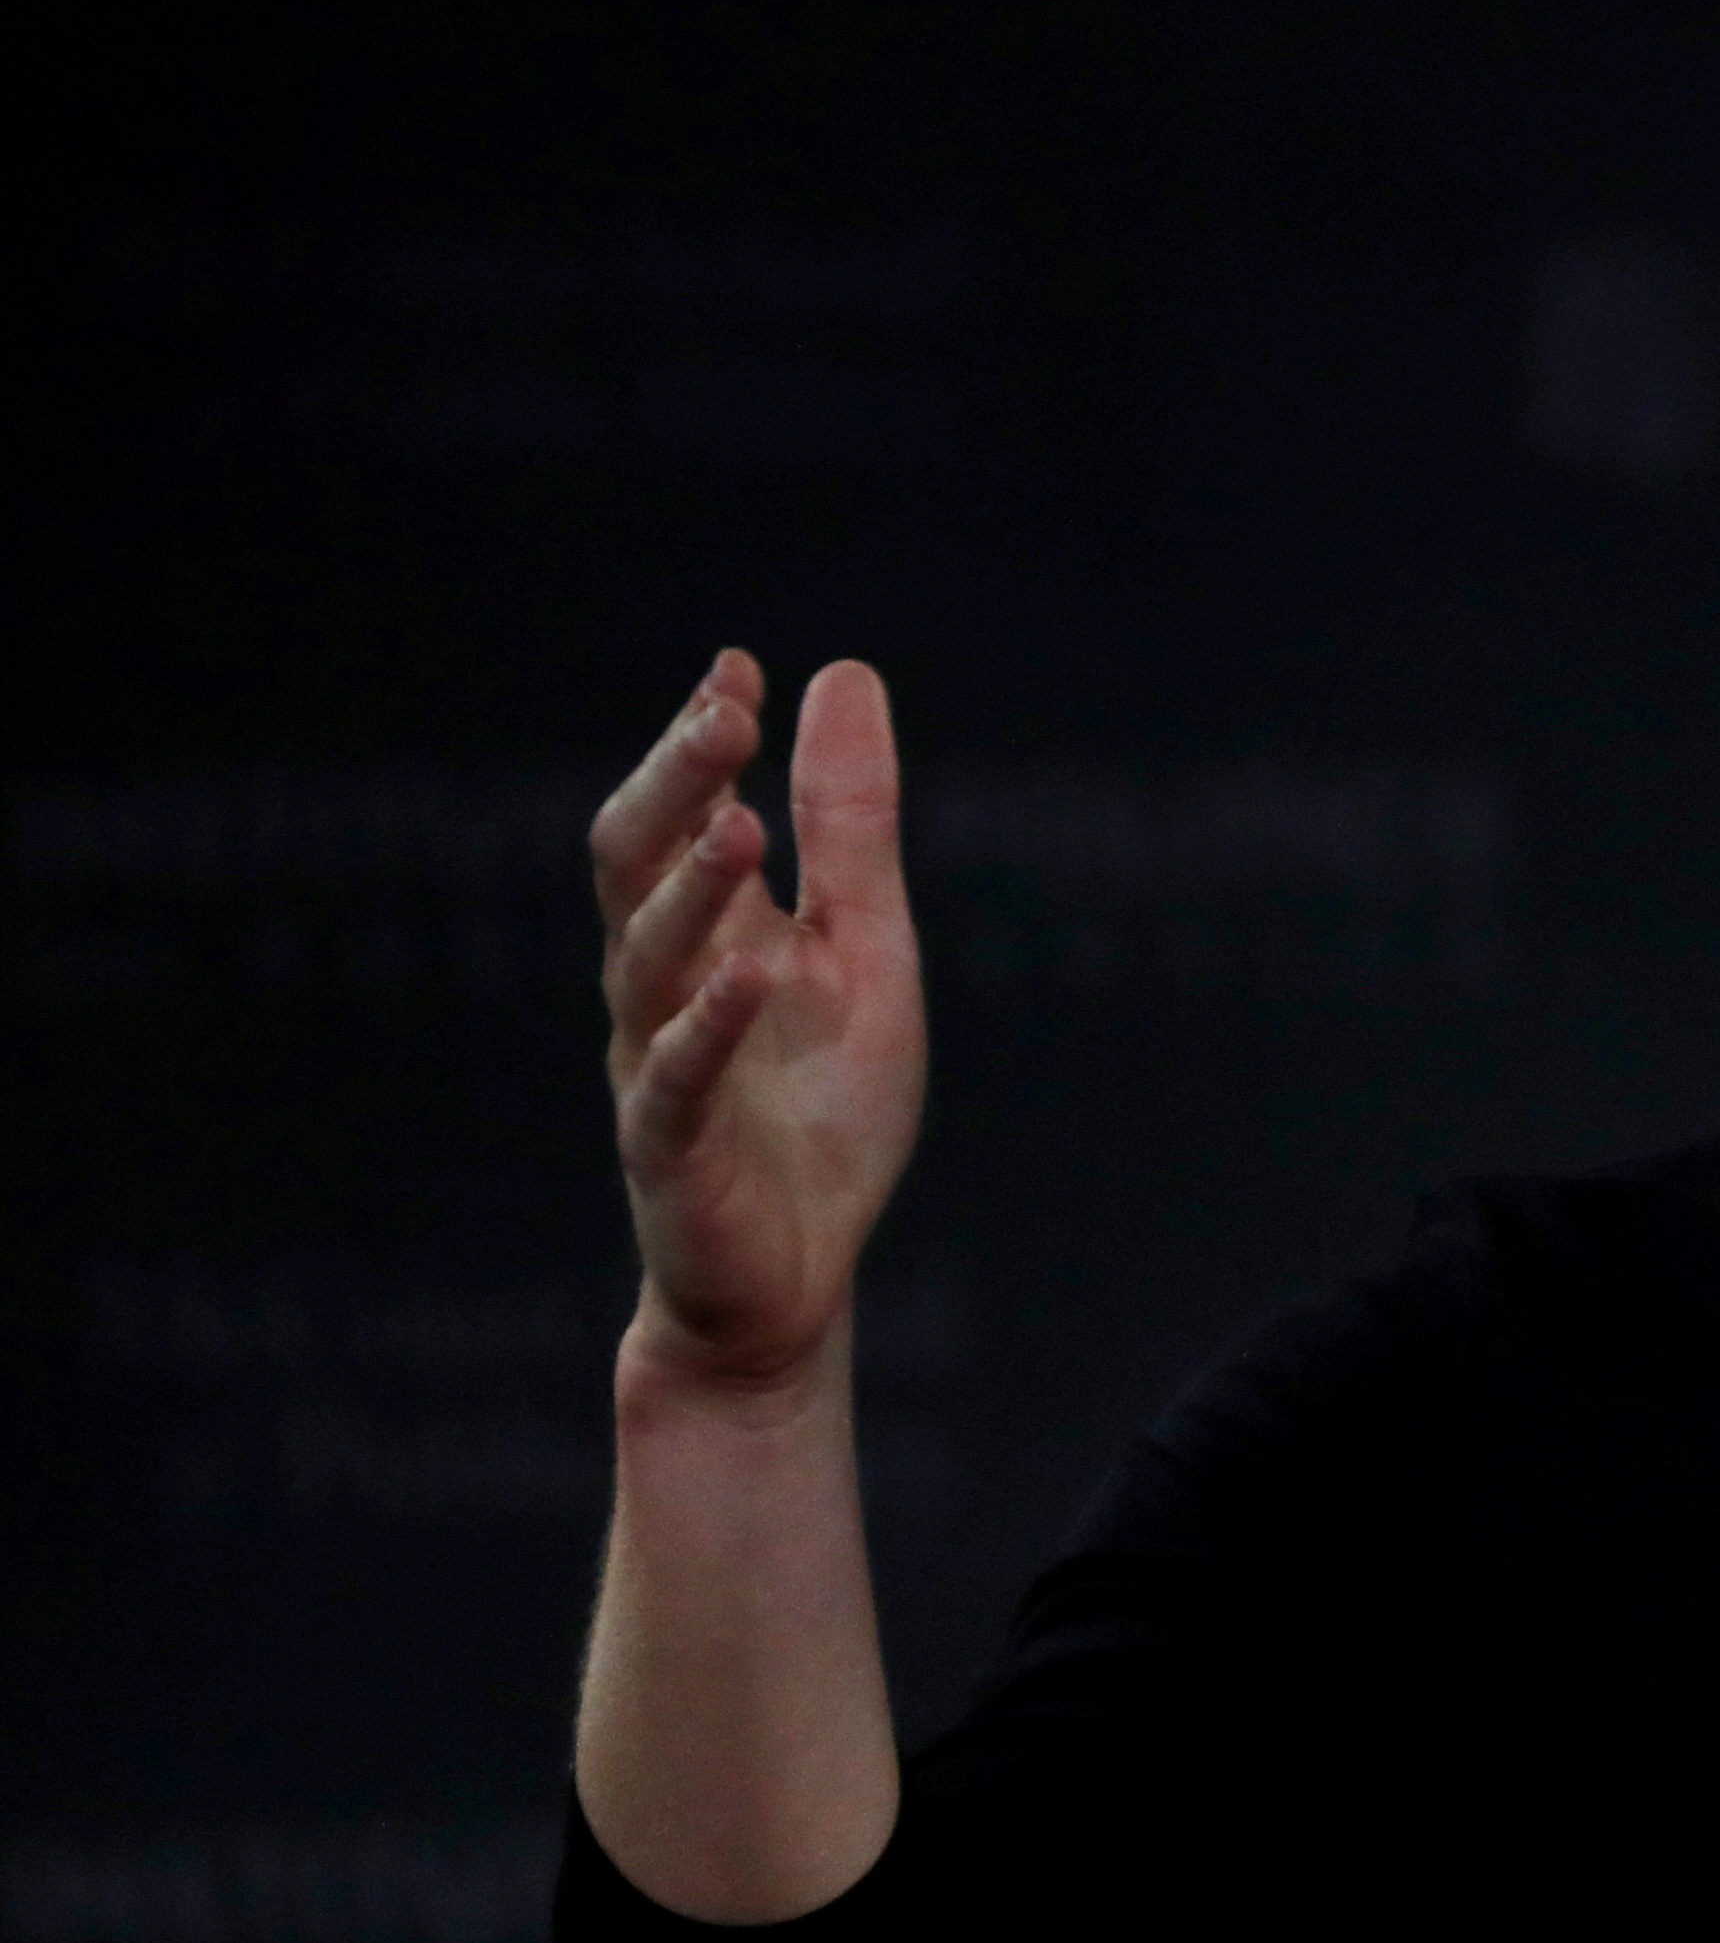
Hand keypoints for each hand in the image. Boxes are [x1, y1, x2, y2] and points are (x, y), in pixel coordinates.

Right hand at [589, 651, 926, 1390]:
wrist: (795, 1274)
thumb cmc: (821, 1110)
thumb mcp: (863, 946)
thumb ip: (850, 828)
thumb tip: (838, 674)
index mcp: (710, 931)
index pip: (678, 812)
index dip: (699, 741)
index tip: (738, 669)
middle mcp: (663, 985)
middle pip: (633, 862)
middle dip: (674, 783)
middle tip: (724, 714)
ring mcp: (655, 1063)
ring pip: (646, 960)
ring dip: (691, 890)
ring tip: (741, 823)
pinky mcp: (670, 1150)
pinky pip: (674, 1080)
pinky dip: (709, 1025)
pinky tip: (748, 974)